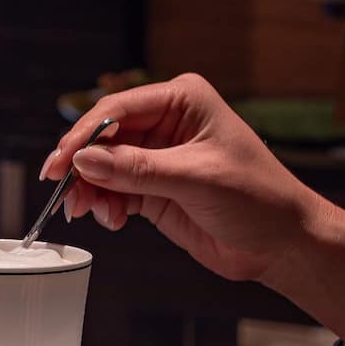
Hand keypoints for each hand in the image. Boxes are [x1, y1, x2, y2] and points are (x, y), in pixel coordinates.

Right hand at [41, 74, 322, 282]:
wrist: (283, 244)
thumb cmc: (260, 198)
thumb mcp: (196, 178)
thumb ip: (137, 169)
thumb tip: (85, 160)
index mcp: (182, 101)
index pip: (117, 110)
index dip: (84, 135)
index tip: (61, 162)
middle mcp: (166, 124)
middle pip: (102, 138)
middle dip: (81, 166)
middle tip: (62, 190)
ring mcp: (157, 157)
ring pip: (101, 167)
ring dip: (89, 189)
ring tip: (88, 211)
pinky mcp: (152, 188)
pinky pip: (112, 191)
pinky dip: (103, 205)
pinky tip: (112, 219)